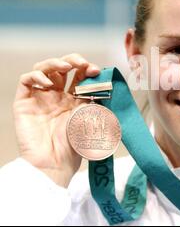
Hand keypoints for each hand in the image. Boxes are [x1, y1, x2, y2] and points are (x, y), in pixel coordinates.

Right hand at [13, 53, 99, 186]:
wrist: (55, 164)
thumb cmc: (74, 147)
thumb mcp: (92, 120)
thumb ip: (97, 102)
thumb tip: (107, 84)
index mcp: (75, 100)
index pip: (80, 76)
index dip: (87, 69)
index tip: (95, 71)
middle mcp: (58, 96)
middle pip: (63, 69)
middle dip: (74, 61)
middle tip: (83, 64)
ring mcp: (41, 98)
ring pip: (44, 69)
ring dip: (55, 63)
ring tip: (66, 67)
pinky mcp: (24, 103)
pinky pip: (26, 81)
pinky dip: (36, 75)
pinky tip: (47, 82)